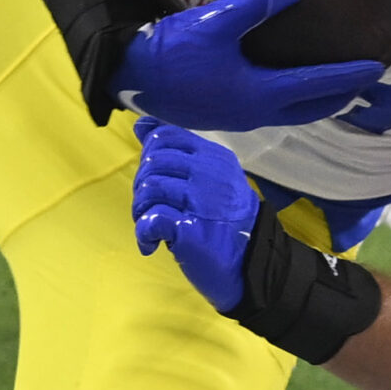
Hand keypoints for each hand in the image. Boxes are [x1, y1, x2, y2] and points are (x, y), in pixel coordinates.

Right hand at [113, 0, 385, 131]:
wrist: (127, 73)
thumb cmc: (173, 50)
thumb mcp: (216, 19)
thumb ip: (258, 2)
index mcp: (259, 94)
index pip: (316, 87)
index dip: (347, 76)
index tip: (374, 68)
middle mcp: (253, 112)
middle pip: (307, 110)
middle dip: (336, 97)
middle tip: (359, 83)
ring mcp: (234, 116)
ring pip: (287, 112)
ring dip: (311, 100)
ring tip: (326, 85)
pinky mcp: (217, 111)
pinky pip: (266, 107)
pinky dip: (285, 96)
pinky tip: (275, 78)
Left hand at [131, 119, 258, 311]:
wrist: (251, 263)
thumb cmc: (225, 220)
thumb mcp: (211, 178)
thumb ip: (178, 153)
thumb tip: (141, 126)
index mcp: (215, 157)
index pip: (166, 137)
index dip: (148, 156)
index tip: (154, 180)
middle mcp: (210, 174)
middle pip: (152, 163)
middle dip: (140, 187)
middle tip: (149, 209)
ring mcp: (202, 201)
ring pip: (149, 189)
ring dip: (140, 211)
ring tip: (150, 227)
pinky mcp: (191, 230)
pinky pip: (151, 219)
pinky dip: (143, 233)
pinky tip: (151, 244)